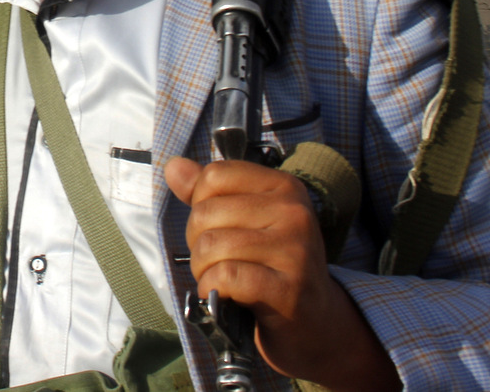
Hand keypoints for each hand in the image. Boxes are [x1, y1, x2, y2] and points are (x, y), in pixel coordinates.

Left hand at [165, 157, 397, 390]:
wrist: (316, 323)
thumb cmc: (272, 268)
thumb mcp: (245, 222)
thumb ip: (208, 194)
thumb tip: (173, 166)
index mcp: (284, 187)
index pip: (214, 176)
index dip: (200, 205)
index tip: (219, 228)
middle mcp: (294, 212)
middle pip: (206, 212)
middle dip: (198, 243)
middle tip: (220, 262)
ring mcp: (294, 250)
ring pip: (211, 245)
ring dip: (203, 270)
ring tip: (223, 281)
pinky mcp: (288, 288)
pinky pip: (225, 276)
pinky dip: (212, 289)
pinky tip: (226, 296)